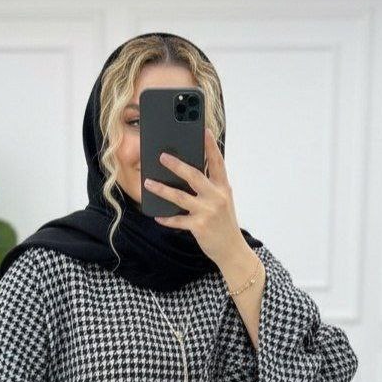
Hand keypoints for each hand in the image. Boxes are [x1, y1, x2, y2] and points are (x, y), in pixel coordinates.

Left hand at [142, 128, 244, 266]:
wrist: (232, 250)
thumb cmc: (224, 224)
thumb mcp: (223, 201)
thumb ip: (210, 187)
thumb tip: (188, 174)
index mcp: (223, 188)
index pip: (217, 162)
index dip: (210, 146)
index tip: (203, 130)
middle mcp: (216, 197)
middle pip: (194, 176)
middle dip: (177, 165)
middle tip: (162, 156)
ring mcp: (208, 212)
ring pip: (180, 197)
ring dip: (162, 190)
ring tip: (149, 183)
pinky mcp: (199, 226)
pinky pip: (178, 220)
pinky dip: (167, 219)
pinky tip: (158, 216)